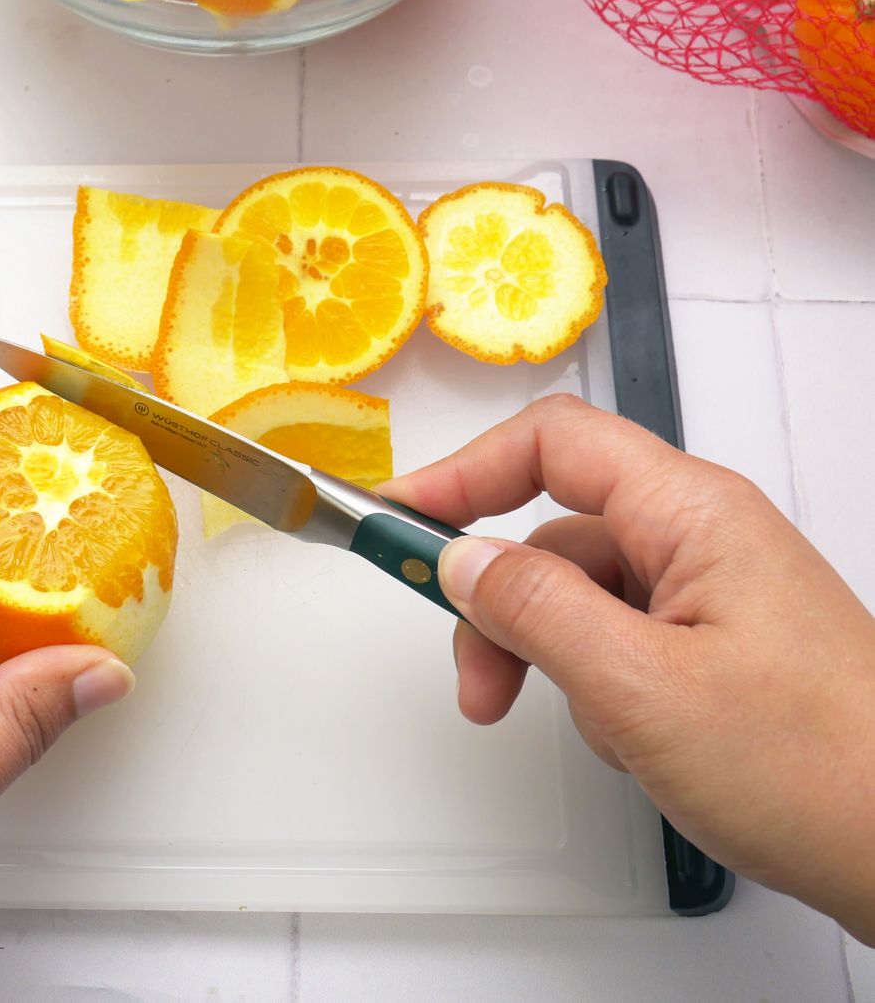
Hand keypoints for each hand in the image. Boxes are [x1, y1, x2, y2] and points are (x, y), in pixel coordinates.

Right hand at [382, 394, 874, 941]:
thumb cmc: (812, 767)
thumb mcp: (641, 687)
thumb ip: (536, 611)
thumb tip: (460, 558)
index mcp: (692, 513)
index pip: (553, 443)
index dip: (464, 471)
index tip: (397, 520)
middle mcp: (701, 537)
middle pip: (556, 532)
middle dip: (500, 604)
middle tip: (474, 684)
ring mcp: (711, 594)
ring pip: (582, 596)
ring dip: (548, 658)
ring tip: (574, 732)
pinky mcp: (717, 646)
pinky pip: (619, 640)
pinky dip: (596, 687)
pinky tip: (631, 744)